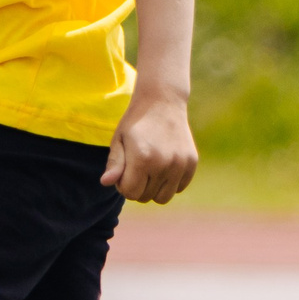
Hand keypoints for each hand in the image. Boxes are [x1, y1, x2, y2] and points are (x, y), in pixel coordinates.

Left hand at [102, 87, 196, 203]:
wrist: (163, 101)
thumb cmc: (135, 123)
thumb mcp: (119, 140)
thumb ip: (114, 164)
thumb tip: (106, 183)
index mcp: (142, 158)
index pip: (130, 193)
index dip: (122, 185)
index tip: (123, 170)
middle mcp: (164, 163)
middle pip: (145, 197)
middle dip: (137, 187)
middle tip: (135, 167)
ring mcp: (180, 164)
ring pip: (164, 198)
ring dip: (153, 189)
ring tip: (149, 170)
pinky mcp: (192, 162)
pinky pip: (179, 188)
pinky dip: (170, 183)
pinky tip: (163, 165)